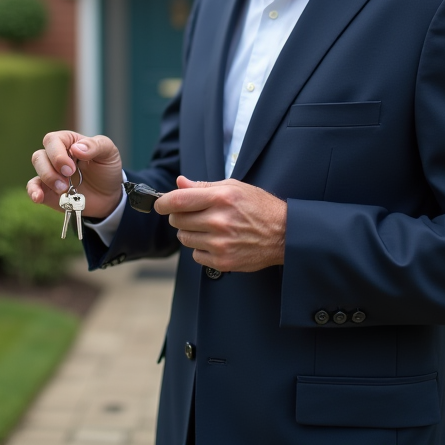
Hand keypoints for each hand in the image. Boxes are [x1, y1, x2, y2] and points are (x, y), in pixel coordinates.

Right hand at [27, 131, 123, 219]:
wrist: (108, 196)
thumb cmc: (106, 169)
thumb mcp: (109, 153)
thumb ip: (96, 146)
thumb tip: (76, 148)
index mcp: (69, 142)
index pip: (52, 140)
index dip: (57, 154)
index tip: (70, 168)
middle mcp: (56, 156)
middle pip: (40, 155)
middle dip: (51, 169)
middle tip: (68, 178)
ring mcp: (51, 173)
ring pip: (37, 169)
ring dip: (48, 179)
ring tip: (63, 190)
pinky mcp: (48, 190)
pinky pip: (33, 187)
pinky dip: (33, 191)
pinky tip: (38, 197)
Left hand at [155, 177, 286, 272]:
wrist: (284, 234)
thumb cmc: (260, 208)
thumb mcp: (235, 187)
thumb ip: (204, 186)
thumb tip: (180, 183)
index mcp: (221, 198)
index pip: (178, 200)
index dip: (163, 203)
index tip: (160, 204)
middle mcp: (219, 220)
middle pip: (177, 220)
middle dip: (179, 217)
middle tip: (192, 215)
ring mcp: (220, 243)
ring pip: (184, 239)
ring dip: (189, 233)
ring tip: (207, 228)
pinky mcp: (223, 261)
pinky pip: (196, 255)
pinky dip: (201, 249)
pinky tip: (215, 242)